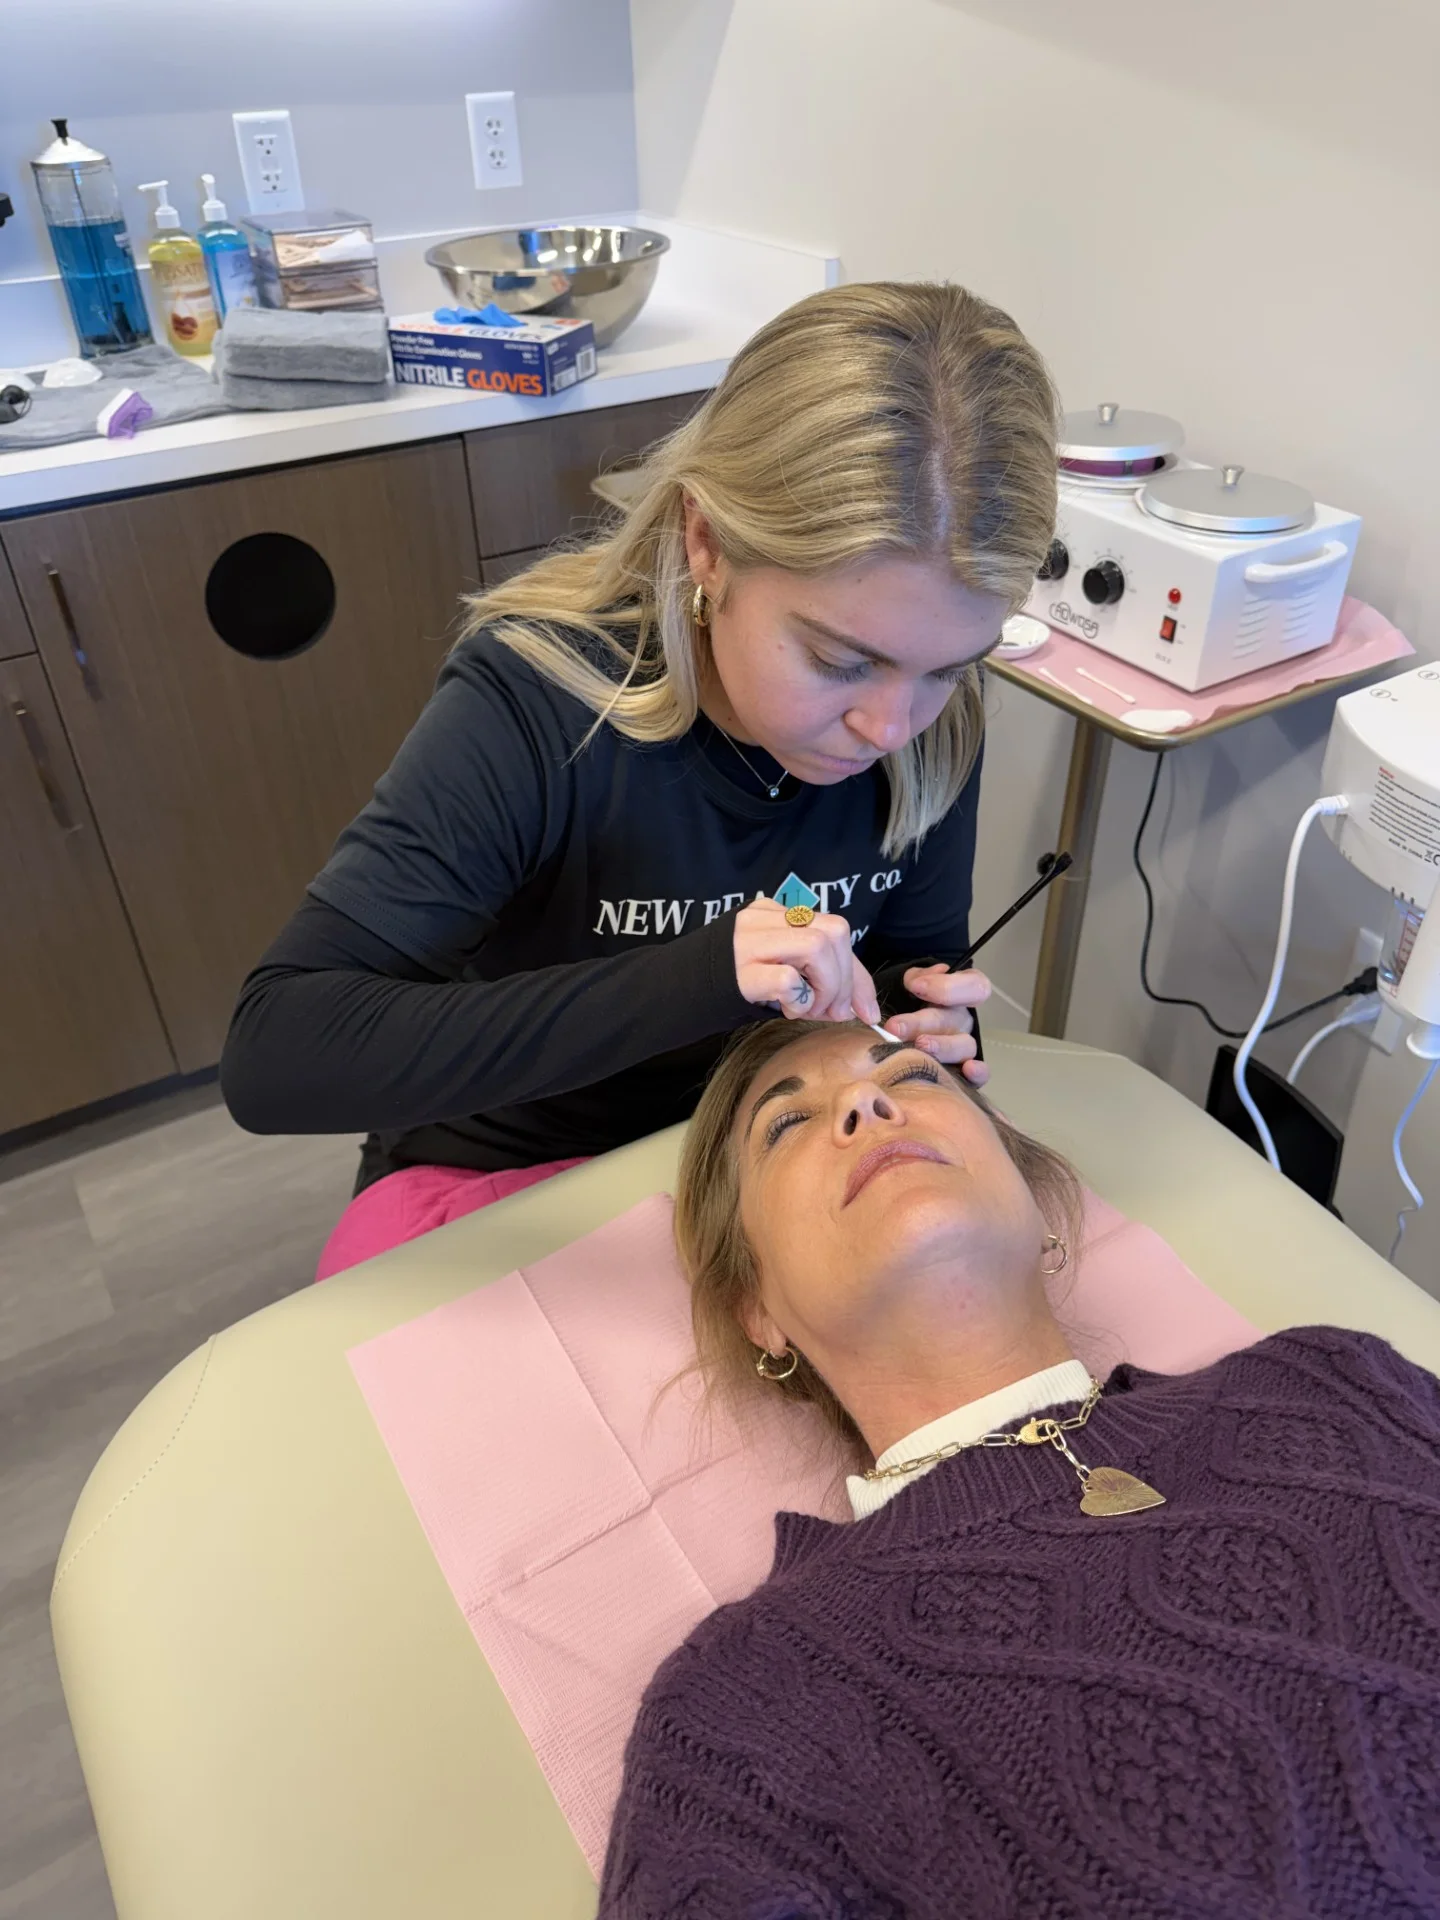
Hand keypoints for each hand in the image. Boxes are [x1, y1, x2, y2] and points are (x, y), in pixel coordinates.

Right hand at [733, 899, 881, 1025]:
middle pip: (834, 932)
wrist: (668, 992)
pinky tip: (784, 1010)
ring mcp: (749, 942)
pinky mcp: (739, 972)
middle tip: (829, 1012)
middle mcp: (762, 919)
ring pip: (818, 948)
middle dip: (845, 980)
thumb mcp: (771, 969)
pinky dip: (799, 1000)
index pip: (834, 932)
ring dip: (826, 989)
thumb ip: (810, 976)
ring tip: (805, 1009)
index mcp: (772, 914)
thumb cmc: (725, 986)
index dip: (858, 975)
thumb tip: (856, 1005)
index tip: (867, 1010)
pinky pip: (788, 978)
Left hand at [879, 964, 991, 1086]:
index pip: (973, 986)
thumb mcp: (908, 981)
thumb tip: (918, 982)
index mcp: (960, 993)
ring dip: (942, 1047)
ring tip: (919, 1047)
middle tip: (895, 1028)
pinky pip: (979, 1075)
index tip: (915, 987)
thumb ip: (915, 977)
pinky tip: (967, 1071)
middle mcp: (964, 1019)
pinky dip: (977, 1074)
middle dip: (922, 1023)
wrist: (893, 1023)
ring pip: (965, 1047)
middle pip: (956, 1020)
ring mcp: (964, 1047)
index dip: (947, 987)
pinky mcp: (961, 1071)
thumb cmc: (904, 1000)